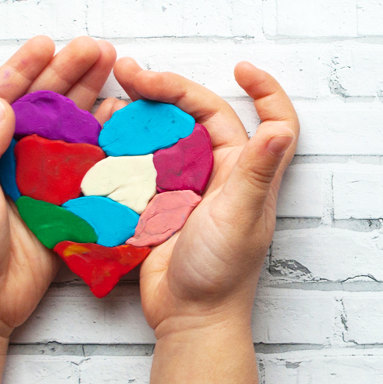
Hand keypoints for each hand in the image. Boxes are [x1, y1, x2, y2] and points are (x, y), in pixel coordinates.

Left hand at [0, 35, 117, 336]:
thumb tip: (1, 102)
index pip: (1, 96)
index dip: (25, 68)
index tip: (48, 43)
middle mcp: (10, 155)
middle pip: (43, 106)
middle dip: (70, 74)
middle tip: (98, 49)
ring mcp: (40, 177)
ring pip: (70, 130)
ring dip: (91, 101)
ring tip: (117, 74)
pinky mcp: (64, 201)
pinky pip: (87, 168)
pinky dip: (105, 146)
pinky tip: (121, 124)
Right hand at [112, 60, 298, 335]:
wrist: (188, 316)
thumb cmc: (221, 273)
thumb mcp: (240, 219)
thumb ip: (256, 174)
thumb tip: (280, 128)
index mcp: (246, 173)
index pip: (267, 118)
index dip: (262, 89)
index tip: (240, 67)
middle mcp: (219, 174)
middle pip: (199, 116)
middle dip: (168, 89)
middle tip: (130, 74)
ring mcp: (187, 188)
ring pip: (166, 136)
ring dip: (141, 114)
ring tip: (110, 98)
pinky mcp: (159, 203)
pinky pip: (143, 164)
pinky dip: (124, 147)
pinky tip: (102, 136)